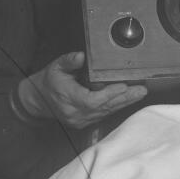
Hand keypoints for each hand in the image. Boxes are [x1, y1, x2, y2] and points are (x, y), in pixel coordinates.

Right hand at [19, 51, 147, 129]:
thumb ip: (68, 61)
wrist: (37, 101)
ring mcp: (81, 120)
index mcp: (68, 98)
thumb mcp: (55, 67)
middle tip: (141, 90)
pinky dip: (116, 106)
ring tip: (140, 93)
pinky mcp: (85, 122)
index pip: (92, 100)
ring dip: (124, 103)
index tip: (124, 86)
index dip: (110, 94)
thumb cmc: (48, 82)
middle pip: (104, 107)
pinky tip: (128, 99)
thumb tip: (80, 56)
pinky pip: (103, 114)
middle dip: (124, 98)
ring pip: (106, 111)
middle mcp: (75, 112)